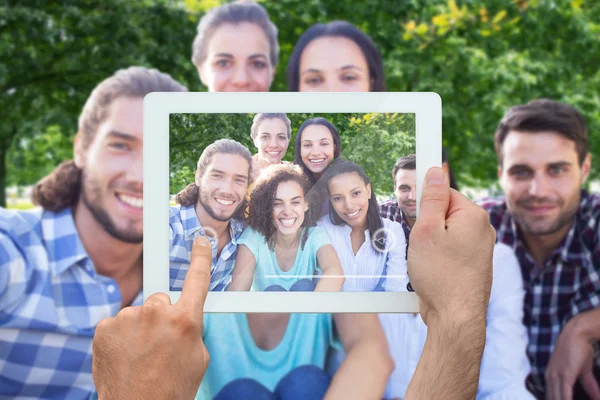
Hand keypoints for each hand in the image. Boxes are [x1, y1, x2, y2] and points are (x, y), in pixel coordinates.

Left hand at [92, 236, 211, 399]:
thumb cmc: (171, 388)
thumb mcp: (198, 357)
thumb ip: (191, 328)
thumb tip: (182, 317)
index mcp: (185, 319)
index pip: (197, 279)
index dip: (200, 257)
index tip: (200, 240)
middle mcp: (156, 312)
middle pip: (162, 300)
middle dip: (162, 316)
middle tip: (160, 344)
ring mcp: (127, 318)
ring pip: (139, 314)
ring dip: (140, 329)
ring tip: (140, 356)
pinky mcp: (105, 327)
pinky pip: (118, 323)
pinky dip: (120, 336)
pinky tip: (125, 356)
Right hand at [404, 167, 495, 399]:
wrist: (455, 318)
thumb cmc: (441, 276)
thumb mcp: (427, 230)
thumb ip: (432, 198)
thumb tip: (436, 171)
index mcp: (474, 216)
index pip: (444, 192)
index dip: (425, 203)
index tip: (416, 210)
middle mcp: (482, 230)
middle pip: (445, 213)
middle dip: (427, 226)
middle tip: (421, 243)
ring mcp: (480, 250)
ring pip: (446, 234)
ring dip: (431, 244)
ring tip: (427, 262)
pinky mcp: (473, 266)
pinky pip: (450, 251)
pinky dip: (438, 258)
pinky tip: (433, 272)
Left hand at [545, 321, 599, 399]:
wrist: (578, 333)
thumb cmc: (579, 350)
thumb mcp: (585, 371)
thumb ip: (590, 386)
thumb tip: (598, 398)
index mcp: (551, 377)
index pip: (551, 398)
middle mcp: (550, 378)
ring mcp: (555, 376)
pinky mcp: (564, 375)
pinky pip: (564, 395)